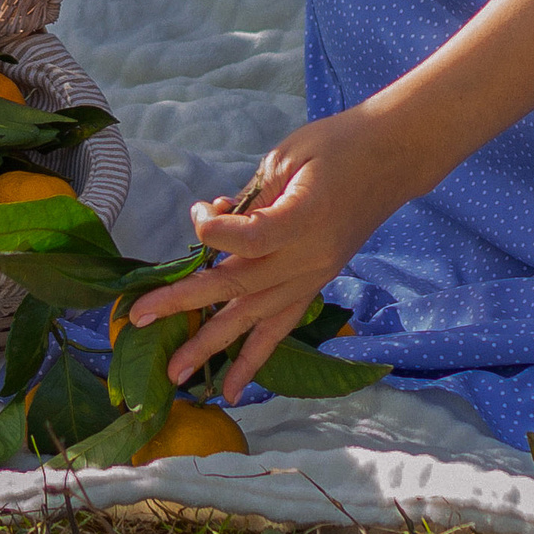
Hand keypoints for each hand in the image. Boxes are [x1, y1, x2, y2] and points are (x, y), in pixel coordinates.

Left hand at [127, 106, 419, 400]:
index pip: (248, 239)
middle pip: (238, 286)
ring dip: (211, 344)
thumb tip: (214, 227)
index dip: (212, 230)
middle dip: (183, 302)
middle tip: (140, 317)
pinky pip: (281, 328)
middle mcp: (308, 258)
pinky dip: (255, 359)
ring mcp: (313, 277)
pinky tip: (233, 388)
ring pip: (255, 318)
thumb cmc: (337, 145)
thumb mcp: (287, 156)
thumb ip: (249, 198)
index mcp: (304, 218)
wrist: (393, 158)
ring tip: (175, 373)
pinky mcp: (315, 284)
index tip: (201, 210)